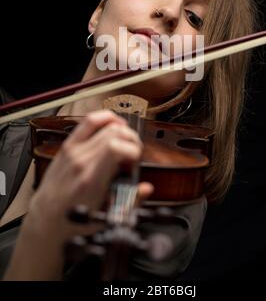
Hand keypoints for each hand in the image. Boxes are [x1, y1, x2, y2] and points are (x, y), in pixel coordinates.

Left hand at [3, 110, 152, 279]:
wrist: (47, 218)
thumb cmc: (74, 220)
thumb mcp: (106, 218)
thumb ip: (129, 202)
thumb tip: (146, 188)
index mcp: (90, 180)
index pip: (116, 148)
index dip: (133, 151)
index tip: (135, 163)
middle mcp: (80, 161)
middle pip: (114, 132)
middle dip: (132, 139)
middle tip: (133, 155)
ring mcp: (72, 150)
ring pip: (102, 123)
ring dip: (121, 127)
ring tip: (126, 139)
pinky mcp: (68, 145)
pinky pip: (87, 122)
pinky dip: (104, 118)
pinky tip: (113, 124)